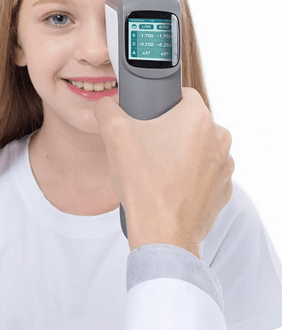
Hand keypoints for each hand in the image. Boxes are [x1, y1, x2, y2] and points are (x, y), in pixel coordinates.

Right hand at [93, 87, 233, 257]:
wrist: (161, 234)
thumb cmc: (143, 184)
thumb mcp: (114, 135)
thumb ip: (106, 108)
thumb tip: (105, 103)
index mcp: (199, 119)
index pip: (183, 94)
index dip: (161, 102)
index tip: (147, 117)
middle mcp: (219, 139)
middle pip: (189, 123)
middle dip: (169, 130)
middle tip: (146, 145)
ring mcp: (224, 167)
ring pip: (197, 147)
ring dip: (180, 152)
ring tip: (156, 167)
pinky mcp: (223, 190)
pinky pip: (203, 172)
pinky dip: (188, 175)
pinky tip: (168, 185)